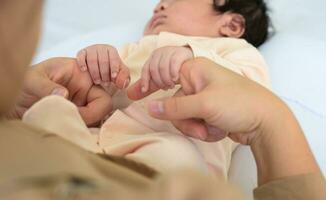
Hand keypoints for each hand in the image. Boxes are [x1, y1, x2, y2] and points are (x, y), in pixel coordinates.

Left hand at [8, 57, 112, 125]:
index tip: (74, 114)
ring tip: (65, 126)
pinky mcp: (77, 117)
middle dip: (90, 119)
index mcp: (82, 77)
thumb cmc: (25, 82)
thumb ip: (46, 86)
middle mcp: (86, 91)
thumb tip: (64, 95)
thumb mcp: (32, 79)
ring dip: (85, 127)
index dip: (95, 109)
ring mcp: (82, 105)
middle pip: (103, 111)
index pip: (102, 96)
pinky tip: (67, 131)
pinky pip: (87, 127)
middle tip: (71, 122)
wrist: (15, 98)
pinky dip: (80, 132)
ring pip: (96, 121)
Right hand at [77, 44, 129, 87]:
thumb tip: (122, 84)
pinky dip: (82, 63)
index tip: (113, 77)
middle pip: (103, 60)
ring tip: (97, 82)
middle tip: (106, 83)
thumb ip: (124, 77)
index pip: (114, 58)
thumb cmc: (110, 70)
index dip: (114, 68)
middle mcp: (101, 48)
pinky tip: (84, 71)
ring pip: (92, 60)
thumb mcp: (120, 73)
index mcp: (112, 50)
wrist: (97, 67)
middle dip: (105, 74)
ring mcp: (90, 49)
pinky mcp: (81, 53)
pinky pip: (81, 57)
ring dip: (95, 73)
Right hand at [129, 58, 320, 185]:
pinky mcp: (208, 112)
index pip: (163, 71)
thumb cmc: (238, 104)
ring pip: (183, 117)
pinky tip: (219, 130)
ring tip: (214, 130)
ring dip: (196, 128)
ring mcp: (202, 98)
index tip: (132, 94)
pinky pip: (194, 123)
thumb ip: (173, 107)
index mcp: (195, 69)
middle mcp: (197, 82)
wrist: (266, 123)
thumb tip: (148, 107)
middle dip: (186, 120)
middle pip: (173, 103)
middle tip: (200, 125)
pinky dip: (204, 130)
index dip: (148, 82)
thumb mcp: (204, 105)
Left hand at [141, 46, 192, 92]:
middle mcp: (160, 52)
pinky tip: (176, 79)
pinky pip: (174, 63)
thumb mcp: (160, 79)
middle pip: (154, 69)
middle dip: (159, 82)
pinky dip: (173, 73)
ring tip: (172, 85)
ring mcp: (170, 51)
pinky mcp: (181, 52)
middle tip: (165, 88)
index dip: (144, 80)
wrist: (193, 63)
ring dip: (166, 79)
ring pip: (163, 67)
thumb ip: (149, 86)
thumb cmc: (175, 71)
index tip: (145, 90)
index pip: (145, 69)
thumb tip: (130, 95)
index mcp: (153, 57)